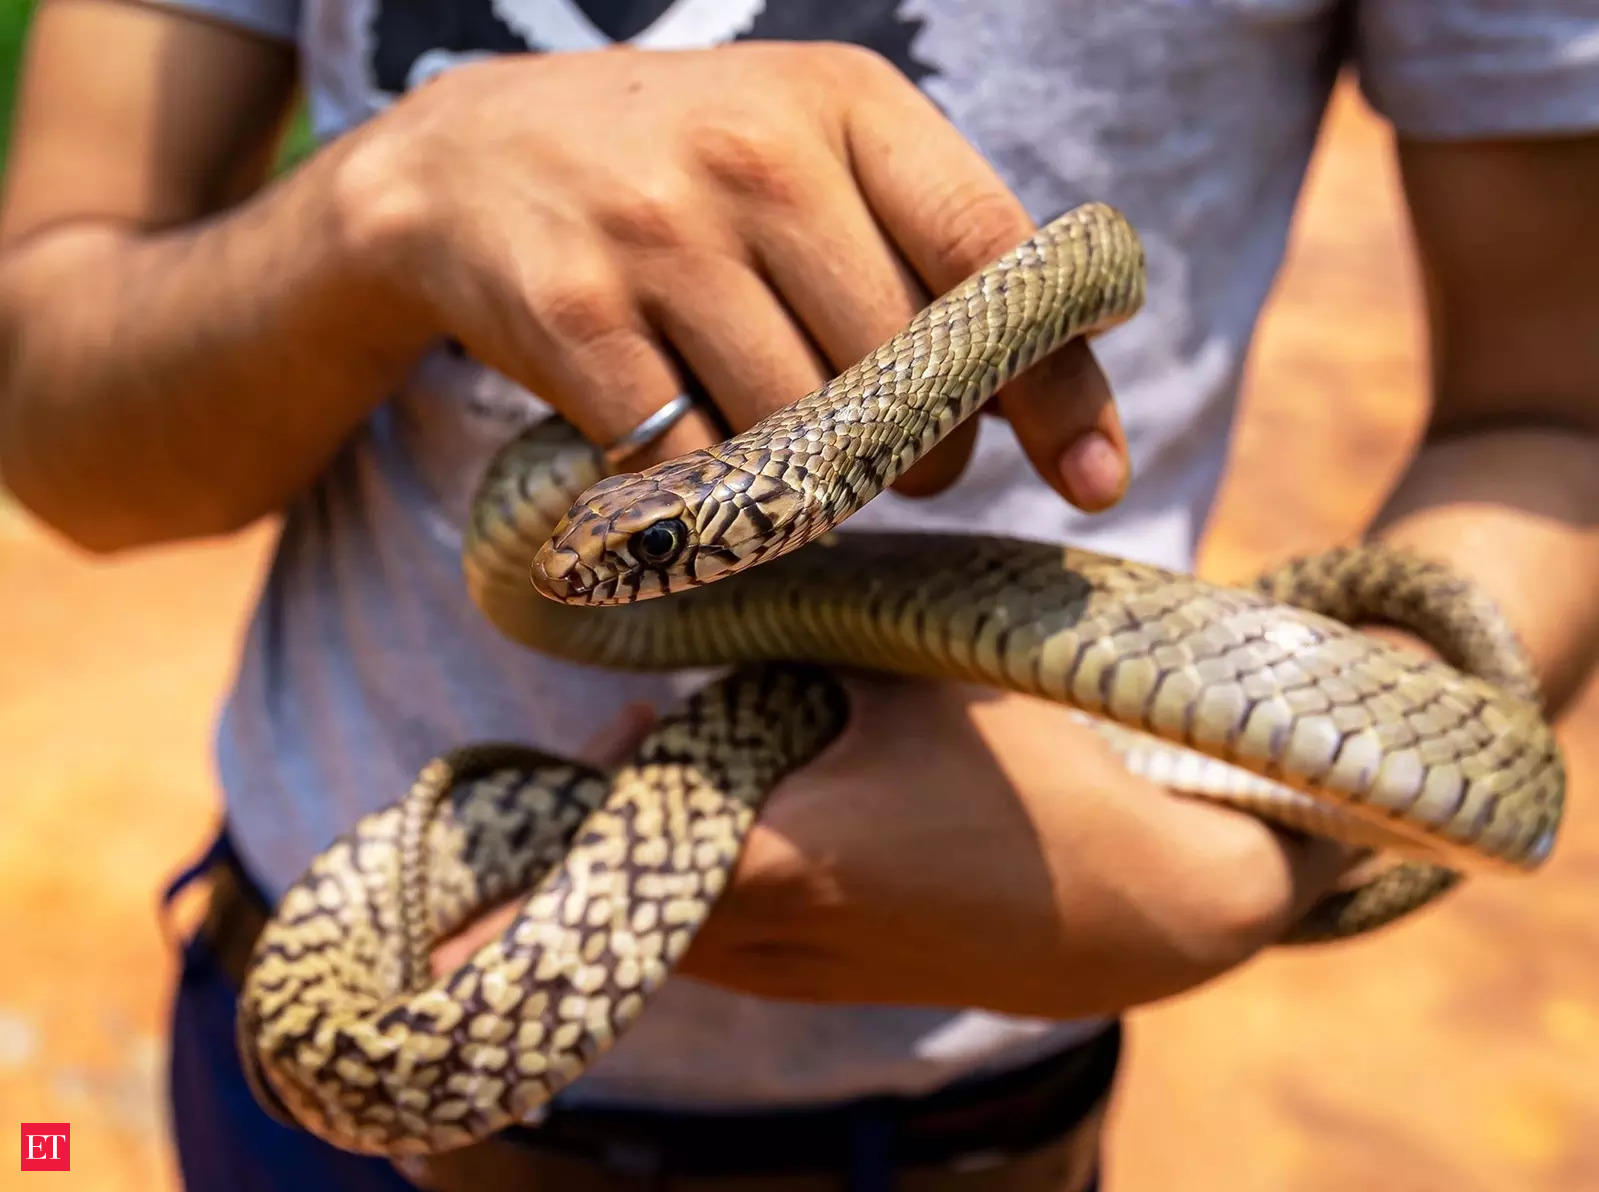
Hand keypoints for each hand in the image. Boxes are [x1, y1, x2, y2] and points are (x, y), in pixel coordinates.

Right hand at [334, 44, 1127, 507]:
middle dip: (923, 454)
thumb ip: (924, 245)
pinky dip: (714, 495)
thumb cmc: (677, 176)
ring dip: (817, 483)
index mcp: (846, 101)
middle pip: (905, 374)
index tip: (1096, 479)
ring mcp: (659, 230)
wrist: (463, 162)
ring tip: (792, 453)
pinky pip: (695, 465)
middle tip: (898, 459)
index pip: (993, 256)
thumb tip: (1050, 395)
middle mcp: (757, 152)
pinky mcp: (575, 313)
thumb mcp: (806, 155)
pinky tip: (699, 461)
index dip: (1055, 382)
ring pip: (804, 433)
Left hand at [434, 677, 1352, 1017]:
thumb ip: (766, 668)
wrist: (1149, 898)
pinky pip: (710, 943)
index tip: (414, 914)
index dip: (502, 892)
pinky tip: (706, 809)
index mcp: (783, 852)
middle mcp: (773, 937)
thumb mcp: (907, 678)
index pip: (602, 879)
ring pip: (656, 930)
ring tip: (612, 783)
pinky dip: (677, 889)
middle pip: (610, 907)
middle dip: (554, 853)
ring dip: (621, 866)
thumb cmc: (1038, 763)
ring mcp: (800, 974)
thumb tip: (635, 705)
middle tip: (510, 798)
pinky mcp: (827, 984)